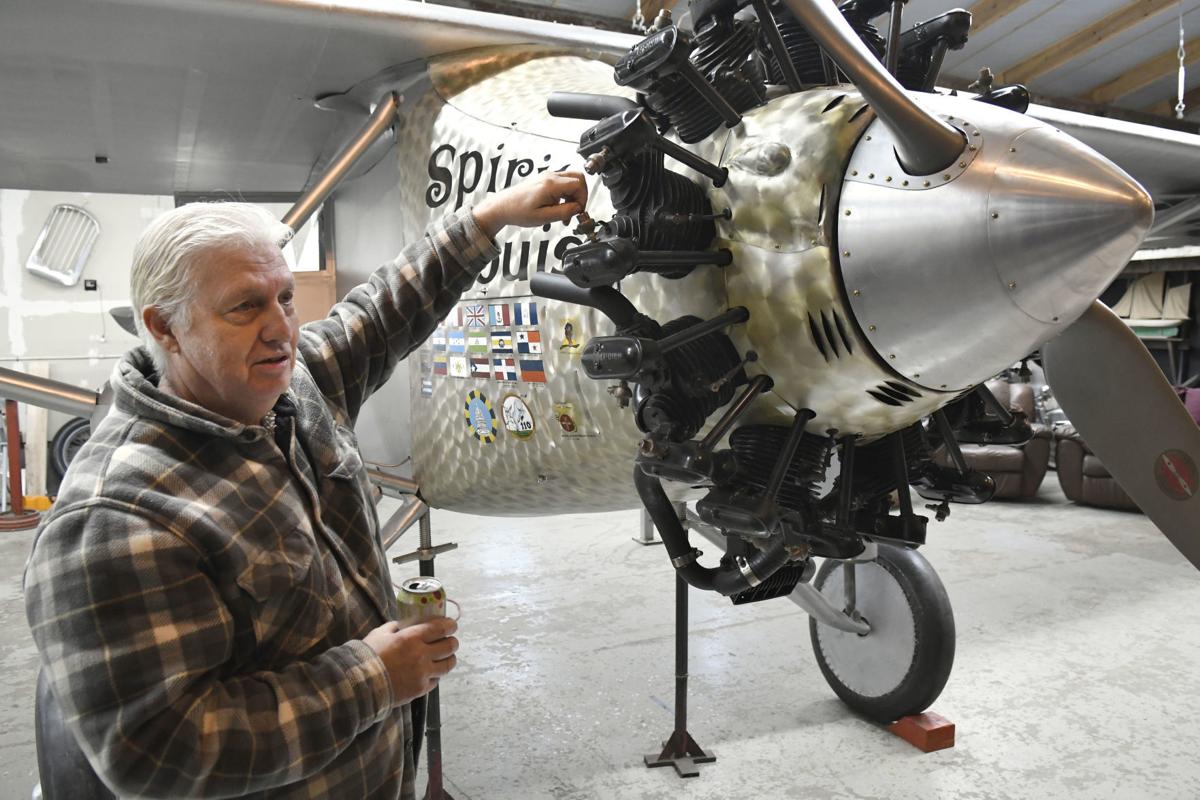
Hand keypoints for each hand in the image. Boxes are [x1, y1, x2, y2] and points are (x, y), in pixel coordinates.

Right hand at [363, 617, 458, 705]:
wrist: (360, 684)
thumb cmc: (368, 656)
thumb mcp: (380, 634)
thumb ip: (395, 627)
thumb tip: (403, 624)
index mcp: (412, 638)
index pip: (441, 628)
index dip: (450, 625)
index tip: (452, 625)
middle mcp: (422, 655)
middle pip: (450, 646)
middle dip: (452, 642)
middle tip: (449, 641)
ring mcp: (423, 674)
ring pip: (448, 665)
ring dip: (449, 659)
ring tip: (445, 657)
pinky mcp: (420, 689)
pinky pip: (436, 680)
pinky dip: (435, 675)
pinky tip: (429, 672)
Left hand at [472, 171, 587, 236]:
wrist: (503, 206)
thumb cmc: (518, 211)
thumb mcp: (543, 217)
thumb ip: (564, 212)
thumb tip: (578, 209)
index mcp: (550, 184)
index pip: (579, 185)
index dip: (582, 199)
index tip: (578, 211)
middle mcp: (550, 176)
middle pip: (579, 178)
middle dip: (581, 196)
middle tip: (575, 210)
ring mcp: (548, 176)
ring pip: (572, 180)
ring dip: (573, 196)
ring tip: (566, 212)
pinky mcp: (545, 179)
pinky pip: (564, 183)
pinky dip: (566, 195)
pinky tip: (560, 207)